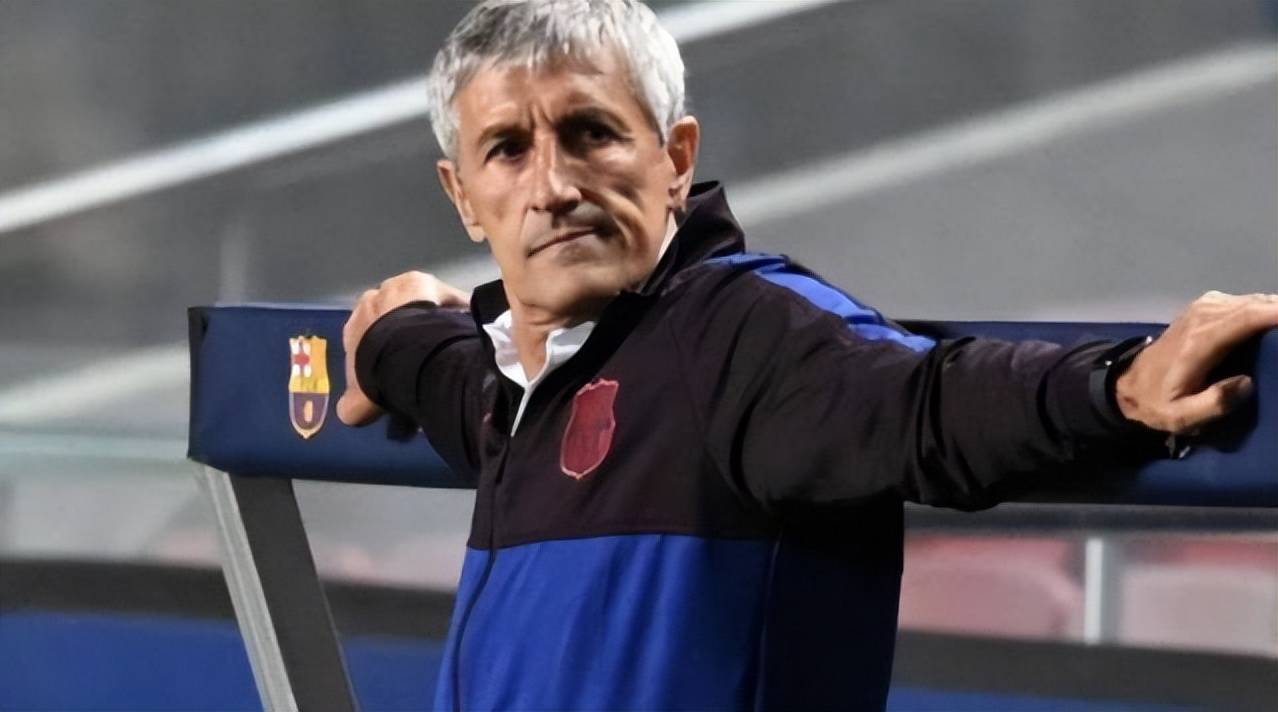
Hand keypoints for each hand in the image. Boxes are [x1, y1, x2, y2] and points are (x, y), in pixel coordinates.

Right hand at [336, 271, 468, 425]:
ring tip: (446, 334)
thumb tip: (348, 411)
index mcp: (352, 328)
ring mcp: (394, 288)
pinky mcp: (421, 281)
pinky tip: (464, 322)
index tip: (399, 363)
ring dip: (426, 314)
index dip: (383, 349)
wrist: (400, 352)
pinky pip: (441, 295)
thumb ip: (353, 404)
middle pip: (388, 314)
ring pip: (413, 300)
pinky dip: (452, 307)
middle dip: (403, 328)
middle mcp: (368, 301)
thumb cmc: (377, 375)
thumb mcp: (359, 401)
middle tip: (423, 348)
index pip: (366, 336)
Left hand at [1116, 291, 1277, 433]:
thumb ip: (1214, 403)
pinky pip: (1248, 302)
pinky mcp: (1210, 305)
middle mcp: (1205, 314)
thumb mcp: (1181, 416)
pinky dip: (1268, 310)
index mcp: (1201, 340)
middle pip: (1260, 304)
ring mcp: (1207, 306)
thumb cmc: (1157, 403)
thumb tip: (1247, 383)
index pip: (1250, 316)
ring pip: (1257, 301)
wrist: (1129, 384)